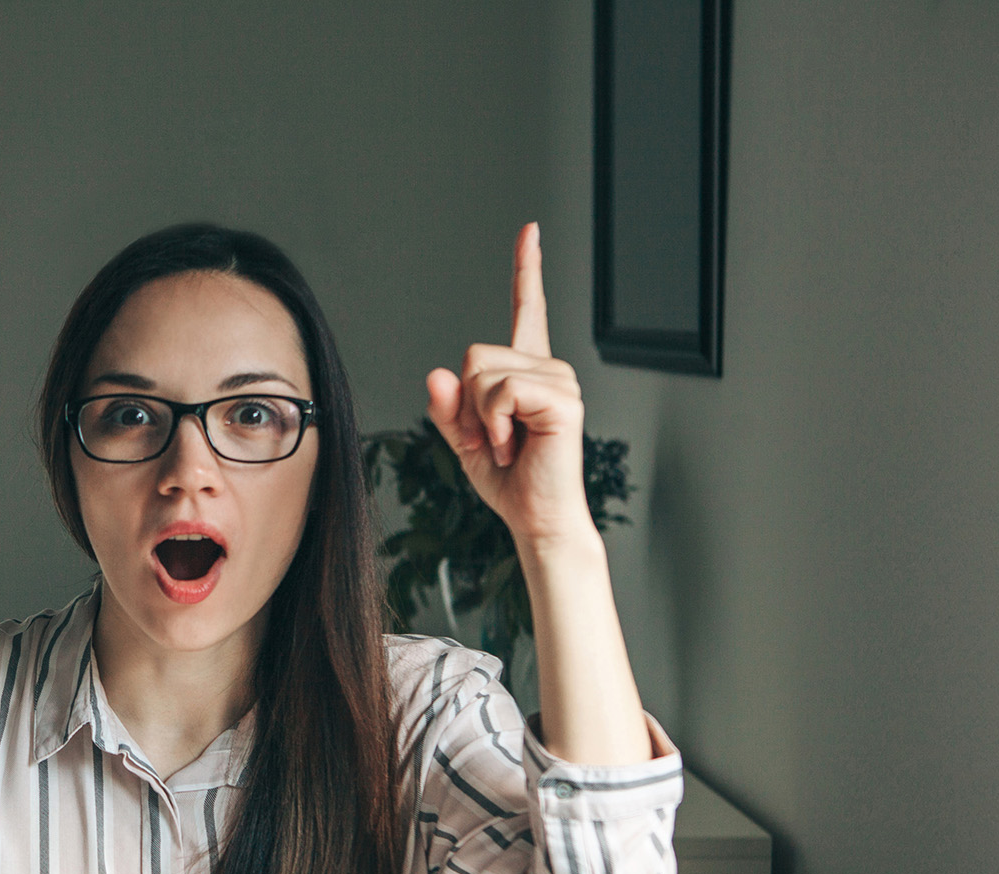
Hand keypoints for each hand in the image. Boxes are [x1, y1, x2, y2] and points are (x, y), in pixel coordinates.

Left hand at [425, 223, 594, 546]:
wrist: (536, 517)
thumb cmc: (509, 481)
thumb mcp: (462, 439)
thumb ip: (446, 407)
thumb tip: (436, 374)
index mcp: (527, 372)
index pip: (527, 310)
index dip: (526, 270)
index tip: (530, 231)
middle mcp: (548, 367)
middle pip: (474, 354)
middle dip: (465, 404)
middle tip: (492, 439)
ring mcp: (559, 380)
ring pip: (482, 374)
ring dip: (479, 418)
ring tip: (508, 444)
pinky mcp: (563, 399)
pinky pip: (500, 392)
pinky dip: (492, 424)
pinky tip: (515, 444)